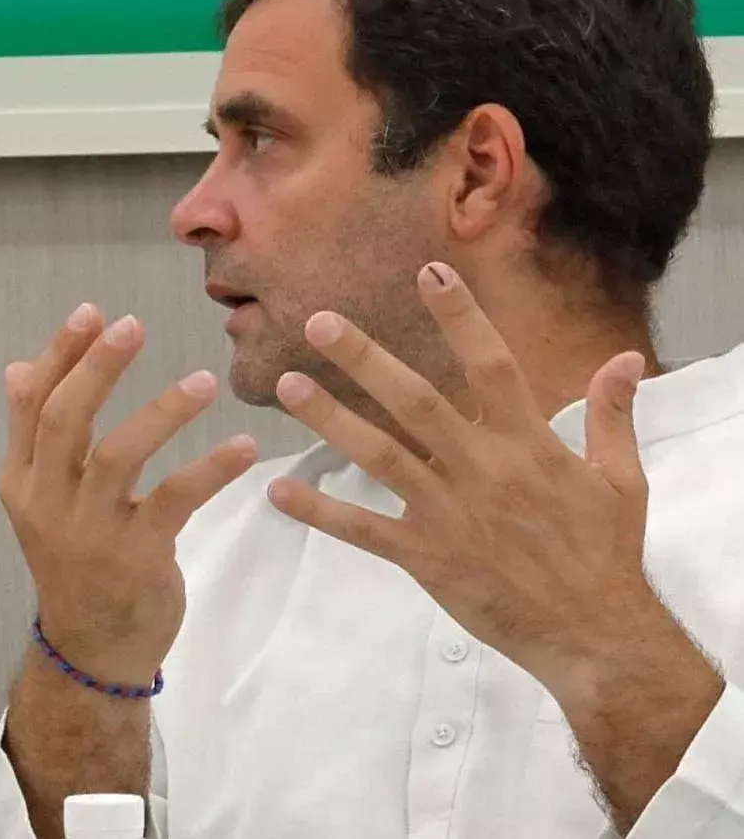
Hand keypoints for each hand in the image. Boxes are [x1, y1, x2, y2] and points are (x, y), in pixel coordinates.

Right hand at [0, 304, 257, 685]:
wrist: (93, 649)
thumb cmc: (76, 560)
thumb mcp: (43, 498)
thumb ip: (35, 436)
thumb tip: (19, 365)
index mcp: (22, 481)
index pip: (32, 405)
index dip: (59, 356)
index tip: (91, 312)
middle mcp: (46, 502)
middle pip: (65, 421)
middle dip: (96, 368)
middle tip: (133, 325)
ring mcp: (88, 531)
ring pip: (116, 456)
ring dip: (160, 412)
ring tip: (205, 381)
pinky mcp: (135, 556)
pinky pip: (173, 500)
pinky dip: (209, 468)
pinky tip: (243, 445)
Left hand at [267, 262, 657, 693]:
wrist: (593, 634)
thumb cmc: (606, 554)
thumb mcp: (621, 480)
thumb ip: (613, 416)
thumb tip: (627, 361)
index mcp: (528, 444)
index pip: (491, 364)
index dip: (461, 317)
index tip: (428, 272)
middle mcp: (480, 469)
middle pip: (415, 400)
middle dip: (365, 359)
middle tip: (318, 322)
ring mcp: (447, 514)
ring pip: (379, 455)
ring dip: (331, 419)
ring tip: (288, 386)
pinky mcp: (424, 558)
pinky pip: (363, 530)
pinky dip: (320, 511)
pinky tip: (278, 491)